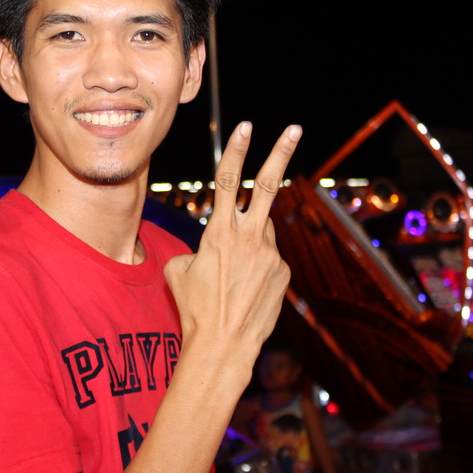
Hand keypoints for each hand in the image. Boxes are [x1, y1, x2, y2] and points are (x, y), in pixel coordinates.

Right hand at [164, 123, 300, 375]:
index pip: (227, 181)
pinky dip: (257, 266)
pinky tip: (245, 290)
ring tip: (234, 276)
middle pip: (267, 185)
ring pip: (262, 230)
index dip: (236, 151)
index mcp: (219, 232)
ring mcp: (270, 253)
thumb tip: (211, 245)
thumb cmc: (194, 307)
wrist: (223, 345)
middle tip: (294, 128)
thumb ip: (198, 247)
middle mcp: (249, 236)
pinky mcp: (283, 271)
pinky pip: (269, 257)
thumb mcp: (179, 270)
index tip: (245, 127)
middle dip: (280, 153)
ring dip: (249, 241)